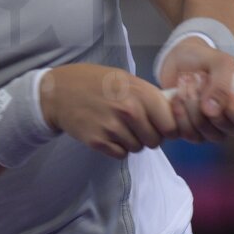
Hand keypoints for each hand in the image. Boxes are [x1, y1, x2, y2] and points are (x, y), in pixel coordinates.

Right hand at [40, 64, 177, 158]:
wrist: (60, 91)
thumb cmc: (96, 82)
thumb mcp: (127, 80)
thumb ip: (149, 97)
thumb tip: (173, 115)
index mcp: (141, 92)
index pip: (171, 125)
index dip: (168, 128)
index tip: (162, 127)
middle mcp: (129, 110)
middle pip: (155, 141)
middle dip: (149, 136)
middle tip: (136, 126)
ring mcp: (113, 127)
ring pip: (138, 148)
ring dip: (131, 141)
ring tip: (118, 126)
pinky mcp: (98, 141)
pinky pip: (121, 154)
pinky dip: (117, 148)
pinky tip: (108, 133)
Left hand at [159, 38, 233, 143]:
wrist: (182, 60)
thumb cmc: (207, 60)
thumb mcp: (221, 63)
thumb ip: (221, 85)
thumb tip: (212, 112)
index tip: (225, 93)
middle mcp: (231, 124)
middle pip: (222, 131)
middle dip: (205, 102)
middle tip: (200, 76)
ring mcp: (211, 131)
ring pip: (201, 132)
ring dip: (190, 104)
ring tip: (187, 80)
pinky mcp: (191, 132)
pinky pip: (185, 133)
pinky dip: (179, 111)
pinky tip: (178, 93)